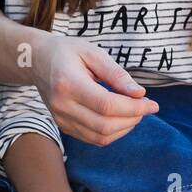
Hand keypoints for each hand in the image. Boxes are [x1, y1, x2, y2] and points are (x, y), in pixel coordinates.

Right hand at [31, 32, 158, 143]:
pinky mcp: (63, 126)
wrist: (37, 61)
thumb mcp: (94, 53)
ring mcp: (60, 119)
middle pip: (104, 125)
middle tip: (146, 106)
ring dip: (124, 128)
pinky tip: (121, 118)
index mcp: (68, 83)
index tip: (153, 103)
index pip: (106, 105)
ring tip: (135, 111)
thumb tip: (139, 94)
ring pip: (100, 137)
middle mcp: (62, 105)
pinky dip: (113, 133)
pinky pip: (93, 139)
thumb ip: (117, 74)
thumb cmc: (68, 52)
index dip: (134, 108)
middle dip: (132, 119)